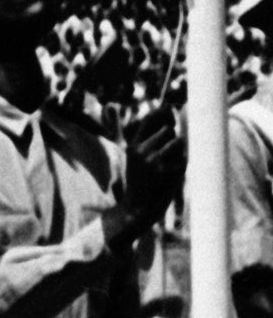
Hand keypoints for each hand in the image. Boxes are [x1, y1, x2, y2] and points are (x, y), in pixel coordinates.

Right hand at [122, 109, 185, 228]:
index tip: (170, 108)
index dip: (162, 112)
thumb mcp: (136, 160)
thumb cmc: (140, 183)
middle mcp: (143, 151)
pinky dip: (182, 165)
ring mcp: (156, 161)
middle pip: (168, 130)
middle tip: (169, 153)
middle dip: (172, 138)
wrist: (137, 209)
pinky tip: (172, 176)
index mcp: (133, 146)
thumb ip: (149, 142)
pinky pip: (184, 158)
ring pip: (178, 142)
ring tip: (170, 165)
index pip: (149, 120)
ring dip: (179, 151)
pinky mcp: (169, 172)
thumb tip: (171, 123)